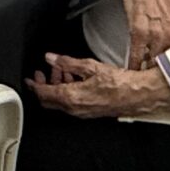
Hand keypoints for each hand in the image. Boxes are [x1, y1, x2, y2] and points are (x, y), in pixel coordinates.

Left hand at [26, 53, 169, 117]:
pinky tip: (75, 80)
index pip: (43, 94)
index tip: (30, 79)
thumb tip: (52, 58)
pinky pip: (74, 104)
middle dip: (44, 86)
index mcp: (71, 97)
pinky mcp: (92, 112)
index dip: (34, 85)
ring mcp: (84, 112)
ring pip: (62, 102)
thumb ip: (67, 62)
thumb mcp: (90, 67)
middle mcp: (75, 109)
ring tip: (60, 72)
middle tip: (42, 73)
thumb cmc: (120, 84)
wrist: (139, 95)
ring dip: (57, 87)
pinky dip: (69, 92)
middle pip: (50, 101)